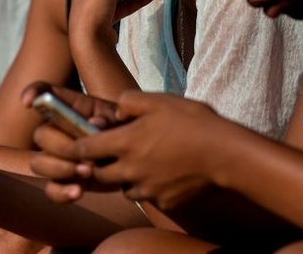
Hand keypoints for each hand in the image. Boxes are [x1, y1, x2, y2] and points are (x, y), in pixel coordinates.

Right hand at [24, 83, 121, 202]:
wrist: (139, 158)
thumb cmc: (129, 131)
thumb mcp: (124, 120)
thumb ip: (110, 119)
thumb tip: (95, 124)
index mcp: (73, 108)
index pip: (45, 93)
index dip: (33, 93)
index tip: (29, 102)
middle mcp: (60, 130)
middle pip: (41, 134)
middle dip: (59, 147)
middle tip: (85, 156)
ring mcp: (59, 157)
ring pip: (38, 163)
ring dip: (59, 169)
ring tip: (87, 172)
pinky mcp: (65, 181)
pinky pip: (51, 189)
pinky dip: (61, 192)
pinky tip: (78, 191)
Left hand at [72, 90, 232, 209]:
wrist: (224, 153)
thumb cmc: (191, 121)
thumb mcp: (157, 100)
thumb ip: (128, 102)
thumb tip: (115, 113)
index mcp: (124, 143)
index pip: (84, 150)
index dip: (78, 147)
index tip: (80, 144)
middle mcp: (130, 170)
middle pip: (100, 174)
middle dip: (101, 165)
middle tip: (115, 153)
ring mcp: (147, 189)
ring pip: (124, 189)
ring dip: (126, 179)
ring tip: (145, 163)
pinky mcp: (164, 202)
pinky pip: (150, 198)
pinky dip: (152, 188)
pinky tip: (167, 174)